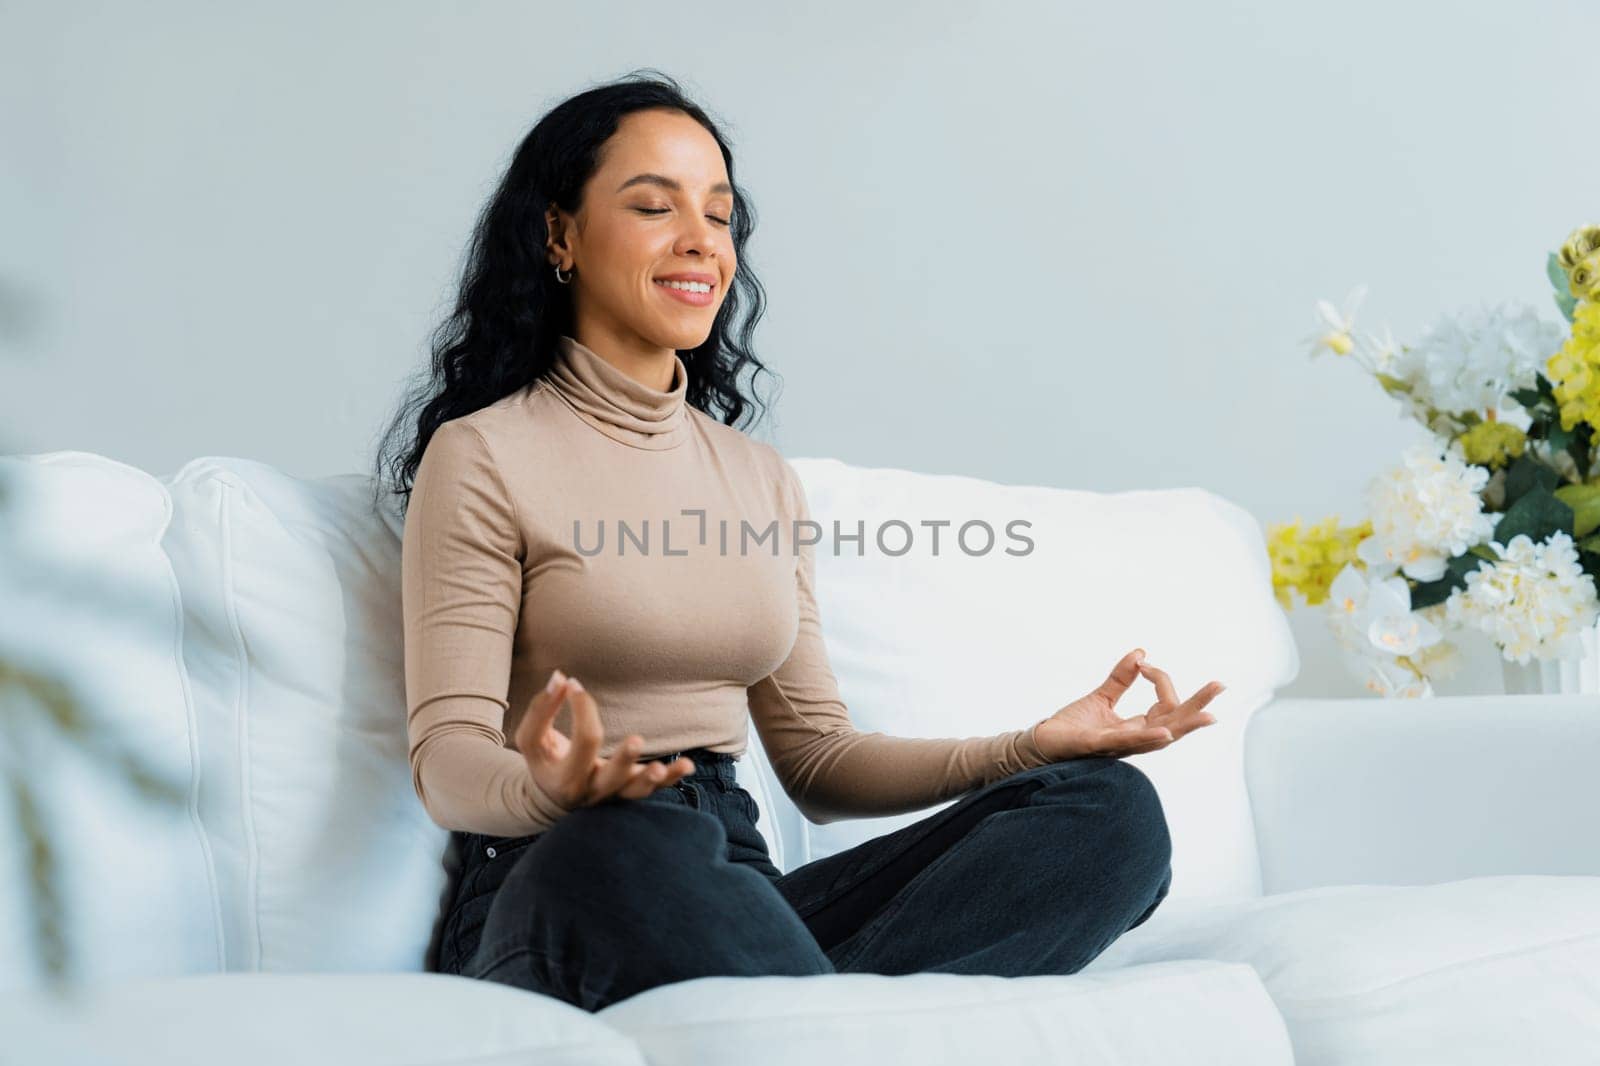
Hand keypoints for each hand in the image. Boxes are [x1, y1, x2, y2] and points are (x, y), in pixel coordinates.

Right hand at [514, 668, 695, 808]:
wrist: (554, 797)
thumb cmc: (545, 761)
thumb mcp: (533, 740)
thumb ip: (541, 709)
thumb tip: (561, 678)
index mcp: (566, 778)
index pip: (583, 740)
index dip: (582, 708)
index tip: (573, 685)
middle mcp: (593, 791)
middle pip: (612, 778)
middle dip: (625, 760)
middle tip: (636, 740)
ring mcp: (614, 795)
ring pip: (636, 791)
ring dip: (652, 779)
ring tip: (662, 767)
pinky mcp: (630, 792)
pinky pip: (654, 791)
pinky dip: (671, 779)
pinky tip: (687, 766)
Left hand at [1032, 648, 1222, 759]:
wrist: (1041, 744)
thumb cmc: (1072, 727)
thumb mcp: (1101, 698)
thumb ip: (1120, 678)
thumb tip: (1140, 653)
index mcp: (1137, 728)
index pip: (1165, 704)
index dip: (1160, 679)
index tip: (1143, 663)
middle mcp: (1134, 740)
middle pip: (1175, 724)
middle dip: (1198, 705)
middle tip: (1220, 685)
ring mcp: (1118, 745)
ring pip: (1159, 737)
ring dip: (1184, 724)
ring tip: (1208, 715)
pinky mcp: (1097, 746)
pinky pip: (1127, 743)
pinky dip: (1148, 736)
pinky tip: (1165, 732)